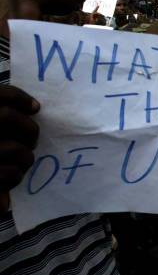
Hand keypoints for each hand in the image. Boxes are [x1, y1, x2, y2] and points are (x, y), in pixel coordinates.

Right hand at [0, 85, 40, 209]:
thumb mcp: (0, 133)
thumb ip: (5, 120)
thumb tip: (35, 108)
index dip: (18, 97)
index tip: (36, 108)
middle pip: (5, 116)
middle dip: (28, 128)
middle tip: (33, 140)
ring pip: (13, 147)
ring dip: (25, 157)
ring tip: (23, 162)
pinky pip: (10, 172)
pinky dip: (15, 176)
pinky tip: (11, 178)